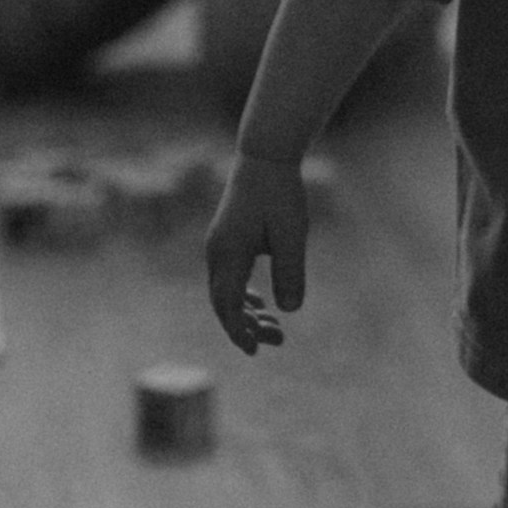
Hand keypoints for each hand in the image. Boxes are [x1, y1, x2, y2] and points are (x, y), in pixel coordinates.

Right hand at [204, 148, 308, 355]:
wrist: (265, 157)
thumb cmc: (280, 193)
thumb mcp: (291, 234)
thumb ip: (290, 271)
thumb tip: (289, 310)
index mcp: (228, 254)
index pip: (226, 305)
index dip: (238, 331)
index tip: (255, 350)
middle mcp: (216, 254)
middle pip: (224, 303)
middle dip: (247, 327)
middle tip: (278, 340)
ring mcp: (219, 247)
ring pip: (226, 292)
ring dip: (247, 313)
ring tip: (275, 328)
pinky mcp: (227, 240)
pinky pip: (229, 278)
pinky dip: (243, 296)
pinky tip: (262, 304)